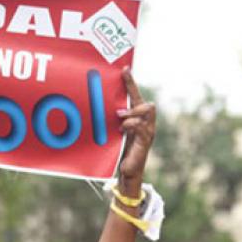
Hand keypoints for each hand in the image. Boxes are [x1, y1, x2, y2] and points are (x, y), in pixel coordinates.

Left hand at [116, 66, 154, 182]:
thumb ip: (111, 121)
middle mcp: (145, 124)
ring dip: (131, 112)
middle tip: (118, 110)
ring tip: (119, 118)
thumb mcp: (113, 133)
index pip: (136, 97)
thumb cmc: (119, 152)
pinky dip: (131, 125)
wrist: (127, 172)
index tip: (124, 69)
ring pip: (147, 111)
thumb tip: (94, 108)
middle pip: (146, 103)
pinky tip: (122, 129)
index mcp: (137, 119)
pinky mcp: (145, 142)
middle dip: (134, 99)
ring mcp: (147, 132)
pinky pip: (142, 127)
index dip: (131, 83)